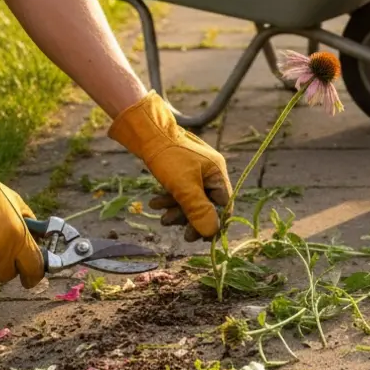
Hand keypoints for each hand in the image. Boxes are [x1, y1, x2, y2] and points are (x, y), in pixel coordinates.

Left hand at [108, 91, 232, 240]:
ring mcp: (195, 170)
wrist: (145, 132)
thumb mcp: (184, 186)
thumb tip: (212, 232)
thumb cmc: (168, 157)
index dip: (214, 222)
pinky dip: (169, 199)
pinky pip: (180, 190)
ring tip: (161, 218)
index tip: (200, 237)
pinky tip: (155, 202)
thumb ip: (199, 210)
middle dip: (190, 218)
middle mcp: (210, 171)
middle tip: (181, 234)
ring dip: (177, 211)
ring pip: (190, 198)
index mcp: (217, 172)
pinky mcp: (180, 170)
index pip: (224, 204)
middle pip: (206, 204)